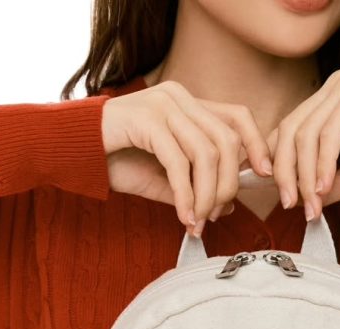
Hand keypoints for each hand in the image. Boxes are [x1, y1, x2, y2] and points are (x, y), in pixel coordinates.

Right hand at [101, 80, 274, 234]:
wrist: (75, 153)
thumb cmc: (118, 162)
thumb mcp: (164, 180)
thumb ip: (195, 187)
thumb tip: (228, 207)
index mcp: (188, 105)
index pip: (236, 117)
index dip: (255, 144)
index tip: (264, 175)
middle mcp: (179, 97)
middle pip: (226, 141)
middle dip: (229, 184)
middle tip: (217, 215)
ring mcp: (162, 104)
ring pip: (206, 153)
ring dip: (207, 195)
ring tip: (198, 220)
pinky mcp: (146, 120)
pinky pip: (179, 162)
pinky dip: (186, 195)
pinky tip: (185, 216)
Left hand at [265, 69, 339, 219]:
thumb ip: (321, 185)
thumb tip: (296, 202)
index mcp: (328, 101)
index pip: (288, 130)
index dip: (276, 163)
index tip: (281, 197)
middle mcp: (333, 88)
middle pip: (290, 130)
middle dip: (285, 172)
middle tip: (289, 205)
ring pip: (306, 133)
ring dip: (304, 174)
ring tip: (312, 203)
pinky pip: (329, 133)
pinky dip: (322, 164)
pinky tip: (324, 187)